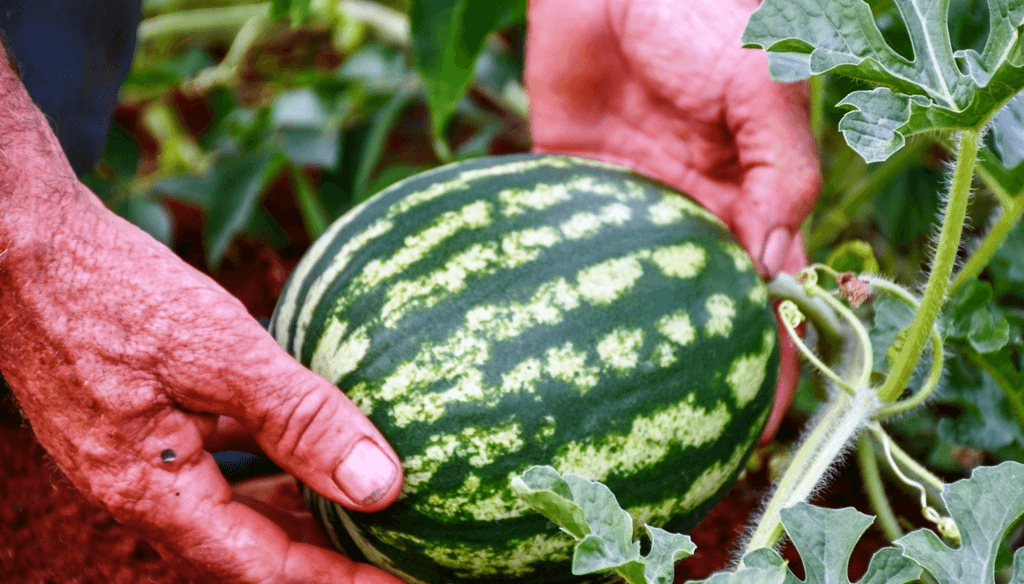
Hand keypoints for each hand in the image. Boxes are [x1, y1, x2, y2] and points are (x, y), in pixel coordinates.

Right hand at [0, 60, 402, 583]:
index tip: (398, 574)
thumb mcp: (222, 353)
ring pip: (232, 508)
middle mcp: (141, 493)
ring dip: (295, 511)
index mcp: (153, 494)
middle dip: (322, 553)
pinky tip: (304, 444)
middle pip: (248, 549)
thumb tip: (379, 486)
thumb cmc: (112, 291)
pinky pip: (214, 465)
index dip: (337, 578)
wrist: (22, 247)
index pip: (263, 569)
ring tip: (363, 505)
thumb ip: (300, 421)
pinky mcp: (140, 425)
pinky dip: (264, 465)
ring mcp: (136, 460)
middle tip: (390, 546)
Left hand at [526, 0, 820, 441]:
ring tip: (616, 415)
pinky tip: (546, 337)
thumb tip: (780, 267)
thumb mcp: (760, 89)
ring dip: (626, 346)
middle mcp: (684, 208)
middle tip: (693, 444)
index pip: (765, 289)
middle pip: (696, 308)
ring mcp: (624, 201)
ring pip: (628, 290)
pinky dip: (557, 286)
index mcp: (743, 192)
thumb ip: (777, 172)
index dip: (773, 353)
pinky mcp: (566, 182)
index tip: (767, 420)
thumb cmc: (700, 16)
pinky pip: (561, 243)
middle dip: (700, 373)